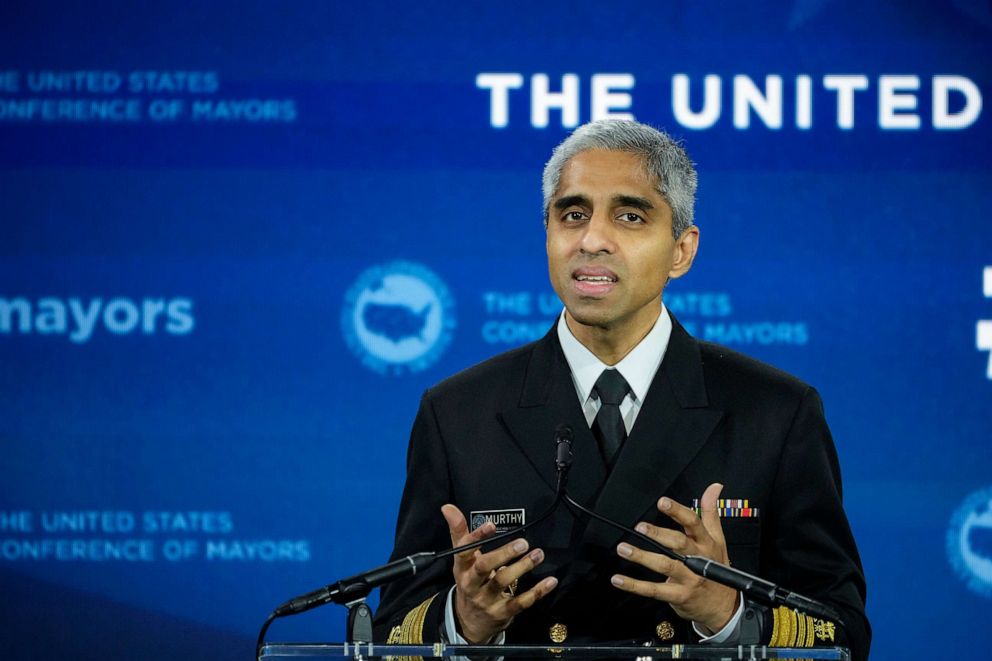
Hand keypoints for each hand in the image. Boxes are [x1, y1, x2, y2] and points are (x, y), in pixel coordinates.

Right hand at [442, 504, 557, 643]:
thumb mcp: (462, 560)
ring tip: (537, 554)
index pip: (465, 551)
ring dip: (522, 567)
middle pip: (484, 567)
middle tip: (523, 542)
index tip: (491, 524)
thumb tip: (448, 507)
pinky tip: (550, 581)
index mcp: (462, 568)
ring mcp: (486, 599)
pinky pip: (521, 602)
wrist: (468, 622)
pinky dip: (537, 592)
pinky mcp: (502, 612)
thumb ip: (459, 532)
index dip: (477, 537)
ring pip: (502, 582)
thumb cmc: (469, 581)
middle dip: (503, 554)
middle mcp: (472, 584)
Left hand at [610, 483, 738, 633]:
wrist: (723, 606)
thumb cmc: (717, 568)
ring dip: (642, 557)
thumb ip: (711, 512)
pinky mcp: (678, 595)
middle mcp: (698, 560)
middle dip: (659, 534)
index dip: (678, 512)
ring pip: (664, 565)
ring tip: (624, 549)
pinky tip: (619, 579)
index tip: (662, 502)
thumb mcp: (718, 539)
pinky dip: (634, 585)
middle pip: (679, 544)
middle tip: (640, 526)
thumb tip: (714, 488)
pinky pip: (654, 590)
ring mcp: (688, 579)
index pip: (693, 523)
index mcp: (706, 543)